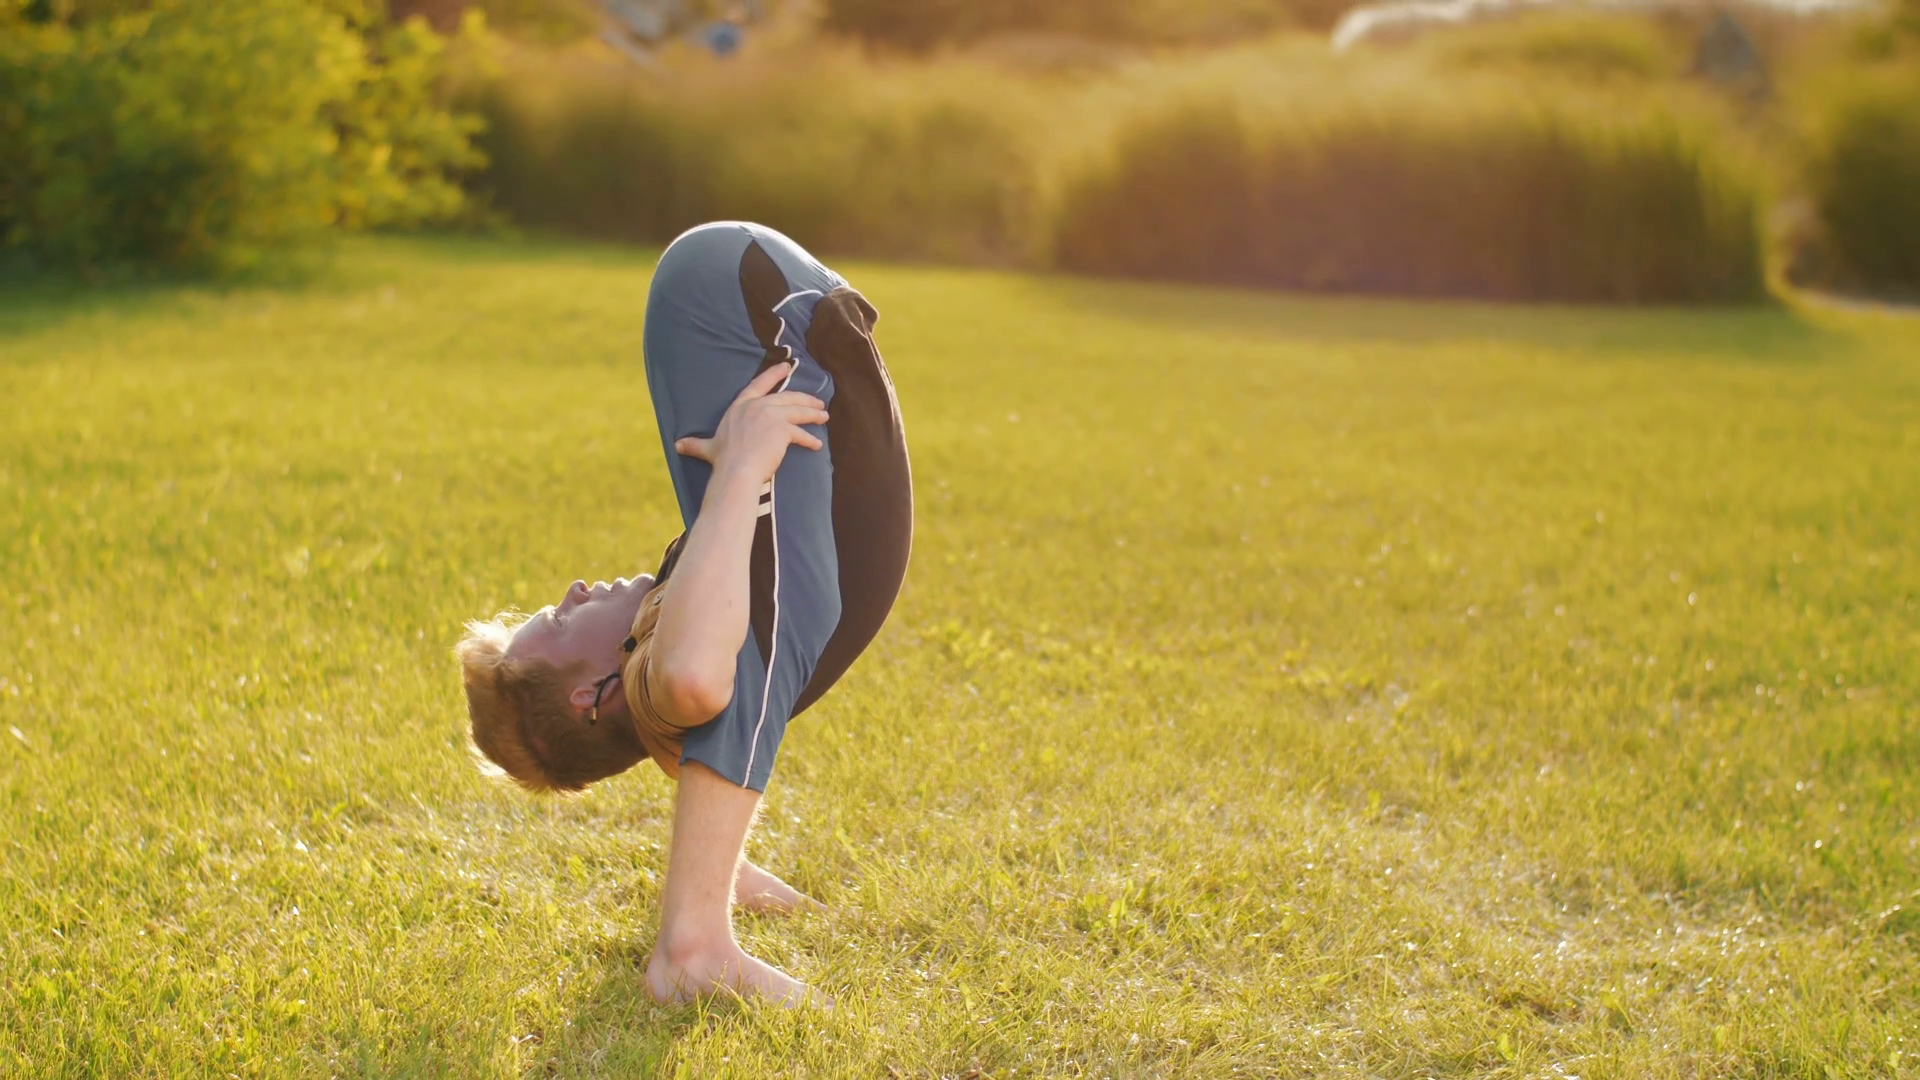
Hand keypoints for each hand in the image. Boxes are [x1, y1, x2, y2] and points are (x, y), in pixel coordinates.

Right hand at [674, 362, 827, 484]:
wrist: (736, 471)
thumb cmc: (723, 461)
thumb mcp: (708, 448)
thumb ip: (696, 444)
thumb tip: (677, 445)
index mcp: (740, 406)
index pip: (759, 385)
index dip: (774, 374)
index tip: (787, 367)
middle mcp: (756, 406)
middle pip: (786, 397)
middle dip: (805, 398)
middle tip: (818, 402)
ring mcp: (771, 415)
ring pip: (798, 410)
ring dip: (813, 414)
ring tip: (823, 417)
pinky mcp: (783, 428)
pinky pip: (801, 433)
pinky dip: (810, 439)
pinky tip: (816, 445)